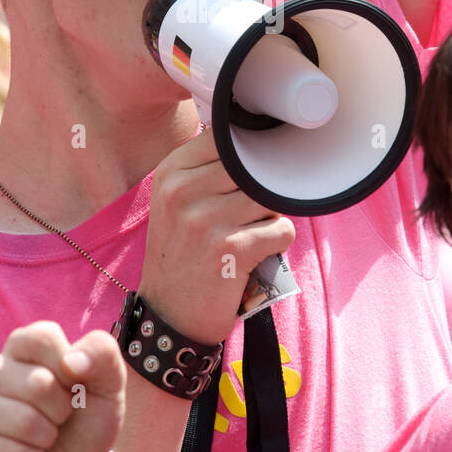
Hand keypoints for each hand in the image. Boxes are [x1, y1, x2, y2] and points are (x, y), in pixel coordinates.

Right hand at [0, 324, 124, 451]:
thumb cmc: (89, 420)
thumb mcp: (110, 384)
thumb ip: (102, 355)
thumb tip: (72, 360)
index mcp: (24, 346)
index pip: (42, 338)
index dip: (69, 367)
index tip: (76, 382)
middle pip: (37, 383)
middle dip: (62, 408)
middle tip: (62, 416)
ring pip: (22, 421)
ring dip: (47, 437)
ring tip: (47, 436)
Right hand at [140, 127, 294, 342]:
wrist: (169, 315)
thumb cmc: (180, 255)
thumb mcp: (176, 203)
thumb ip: (207, 170)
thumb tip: (254, 136)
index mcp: (171, 173)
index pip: (226, 138)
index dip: (249, 153)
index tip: (253, 171)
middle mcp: (183, 191)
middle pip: (253, 167)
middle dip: (262, 188)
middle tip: (252, 213)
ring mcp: (206, 219)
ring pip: (271, 197)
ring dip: (270, 216)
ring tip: (251, 233)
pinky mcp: (232, 248)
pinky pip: (282, 229)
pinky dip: (278, 242)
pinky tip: (257, 254)